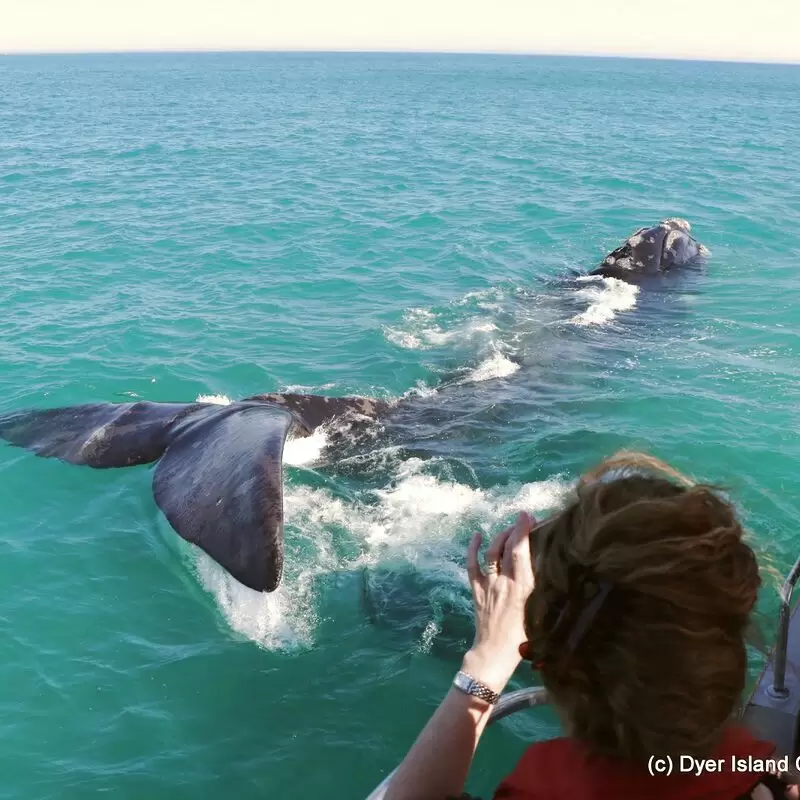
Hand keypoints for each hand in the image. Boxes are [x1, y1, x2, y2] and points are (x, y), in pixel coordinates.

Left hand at [462, 511, 535, 693]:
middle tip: (523, 519)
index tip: (528, 516)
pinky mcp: (476, 589)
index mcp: (522, 588)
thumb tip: (552, 573)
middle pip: (508, 548)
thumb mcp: (539, 613)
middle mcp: (504, 582)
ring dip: (500, 536)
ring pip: (492, 553)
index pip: (522, 552)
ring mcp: (488, 584)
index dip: (523, 531)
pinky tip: (478, 535)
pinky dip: (474, 548)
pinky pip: (472, 564)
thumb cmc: (522, 639)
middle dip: (515, 529)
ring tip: (509, 528)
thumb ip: (542, 592)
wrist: (494, 653)